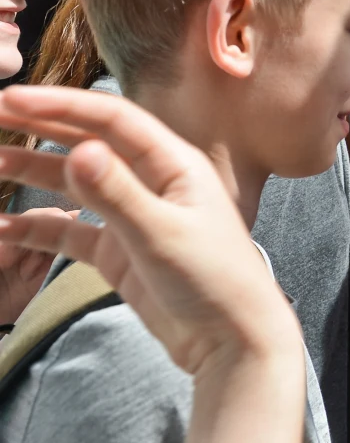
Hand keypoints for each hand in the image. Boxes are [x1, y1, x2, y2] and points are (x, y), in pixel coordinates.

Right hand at [0, 85, 302, 375]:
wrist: (233, 342)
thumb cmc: (215, 283)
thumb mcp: (161, 234)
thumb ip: (117, 194)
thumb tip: (78, 150)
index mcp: (176, 165)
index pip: (114, 119)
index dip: (62, 106)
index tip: (13, 101)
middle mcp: (157, 184)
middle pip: (92, 143)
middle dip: (42, 127)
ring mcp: (138, 218)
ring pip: (78, 186)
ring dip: (36, 173)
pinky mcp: (124, 253)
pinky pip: (72, 232)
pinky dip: (38, 227)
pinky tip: (2, 226)